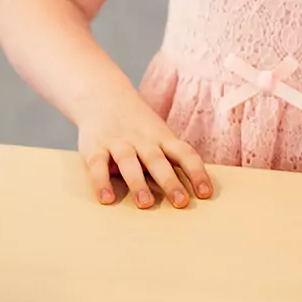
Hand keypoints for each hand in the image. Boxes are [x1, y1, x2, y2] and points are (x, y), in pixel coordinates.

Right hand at [76, 90, 212, 208]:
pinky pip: (98, 165)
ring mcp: (118, 142)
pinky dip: (101, 182)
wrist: (104, 97)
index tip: (206, 193)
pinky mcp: (95, 147)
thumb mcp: (160, 136)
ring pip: (129, 162)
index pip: (185, 154)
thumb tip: (190, 189)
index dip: (197, 173)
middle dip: (170, 182)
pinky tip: (106, 199)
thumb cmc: (140, 126)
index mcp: (163, 138)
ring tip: (146, 204)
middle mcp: (143, 140)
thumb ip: (171, 158)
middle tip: (181, 203)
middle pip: (158, 161)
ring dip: (138, 183)